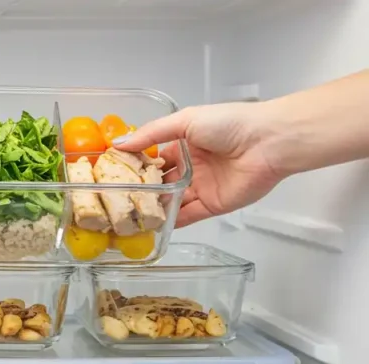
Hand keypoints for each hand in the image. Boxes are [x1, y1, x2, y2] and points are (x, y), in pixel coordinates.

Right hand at [114, 102, 287, 227]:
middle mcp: (192, 167)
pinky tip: (152, 226)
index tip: (112, 174)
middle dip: (142, 190)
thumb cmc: (230, 124)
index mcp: (186, 144)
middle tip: (116, 199)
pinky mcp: (212, 205)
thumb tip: (119, 144)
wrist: (268, 142)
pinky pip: (187, 216)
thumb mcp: (186, 121)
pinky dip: (171, 222)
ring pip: (171, 201)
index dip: (136, 166)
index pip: (154, 158)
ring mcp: (201, 187)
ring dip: (154, 208)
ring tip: (129, 215)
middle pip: (161, 182)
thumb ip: (152, 133)